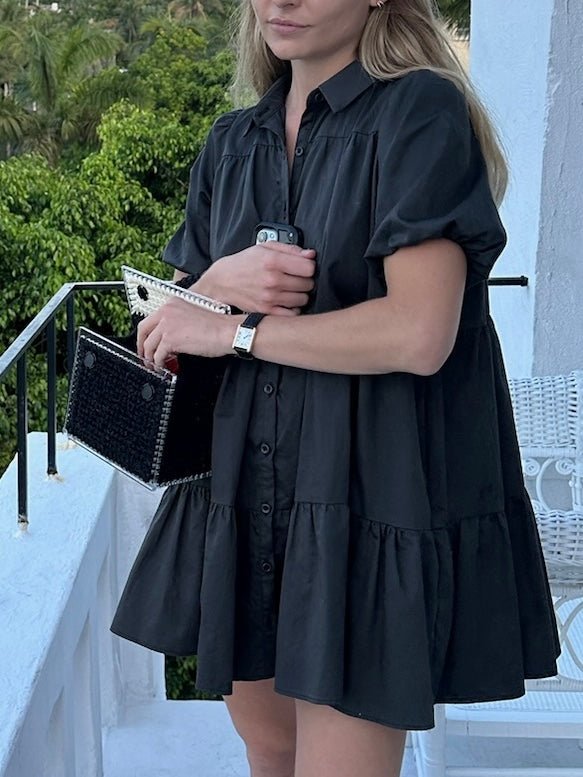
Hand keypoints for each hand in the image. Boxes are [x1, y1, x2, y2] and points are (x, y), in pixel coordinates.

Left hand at [136, 297, 242, 367]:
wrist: (227, 331)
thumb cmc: (218, 326)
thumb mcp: (193, 316)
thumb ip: (177, 323)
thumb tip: (169, 338)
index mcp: (172, 303)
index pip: (150, 318)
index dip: (147, 334)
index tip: (148, 343)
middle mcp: (167, 311)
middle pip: (143, 330)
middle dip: (142, 346)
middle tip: (146, 357)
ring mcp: (167, 325)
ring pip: (149, 345)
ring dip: (151, 358)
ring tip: (157, 366)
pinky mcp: (170, 339)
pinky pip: (158, 355)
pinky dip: (160, 364)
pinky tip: (166, 367)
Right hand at [195, 242, 316, 315]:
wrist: (221, 282)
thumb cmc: (243, 263)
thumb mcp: (264, 247)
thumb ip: (290, 249)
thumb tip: (311, 255)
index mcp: (273, 261)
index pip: (309, 268)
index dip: (308, 266)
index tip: (302, 267)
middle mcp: (272, 280)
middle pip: (308, 284)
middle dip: (304, 280)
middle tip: (295, 278)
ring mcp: (270, 297)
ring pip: (303, 299)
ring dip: (300, 294)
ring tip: (289, 289)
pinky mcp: (266, 311)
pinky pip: (292, 314)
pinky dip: (292, 308)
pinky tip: (286, 301)